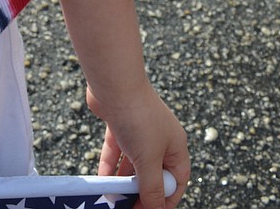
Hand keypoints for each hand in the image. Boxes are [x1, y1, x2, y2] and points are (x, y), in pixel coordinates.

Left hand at [86, 79, 189, 208]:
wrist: (115, 83)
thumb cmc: (138, 117)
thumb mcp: (149, 160)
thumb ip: (152, 188)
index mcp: (175, 146)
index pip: (176, 180)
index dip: (166, 199)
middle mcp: (160, 138)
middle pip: (153, 173)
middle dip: (141, 192)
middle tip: (128, 207)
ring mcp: (139, 130)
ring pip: (133, 163)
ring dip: (123, 181)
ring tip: (113, 198)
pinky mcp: (120, 123)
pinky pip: (117, 151)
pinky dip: (110, 165)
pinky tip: (103, 180)